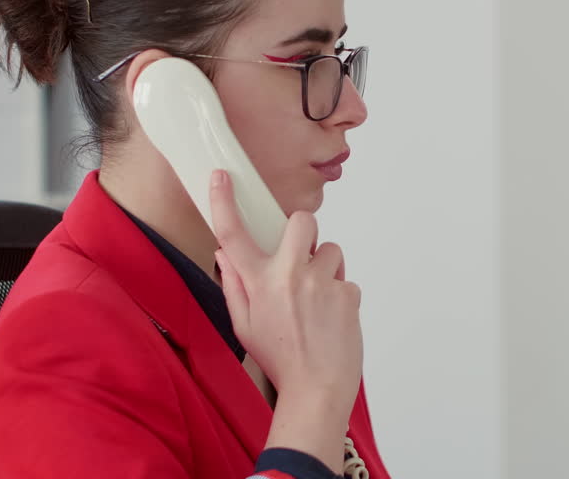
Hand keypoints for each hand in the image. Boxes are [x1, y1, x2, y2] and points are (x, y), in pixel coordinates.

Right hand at [209, 169, 361, 469]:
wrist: (317, 389)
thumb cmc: (280, 360)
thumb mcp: (243, 326)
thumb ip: (234, 285)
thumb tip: (224, 254)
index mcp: (258, 283)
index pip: (233, 235)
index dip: (223, 202)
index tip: (221, 178)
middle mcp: (290, 276)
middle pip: (302, 221)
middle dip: (303, 234)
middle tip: (300, 260)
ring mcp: (321, 283)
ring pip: (330, 251)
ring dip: (325, 268)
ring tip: (317, 300)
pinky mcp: (348, 293)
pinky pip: (345, 280)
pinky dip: (340, 295)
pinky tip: (331, 318)